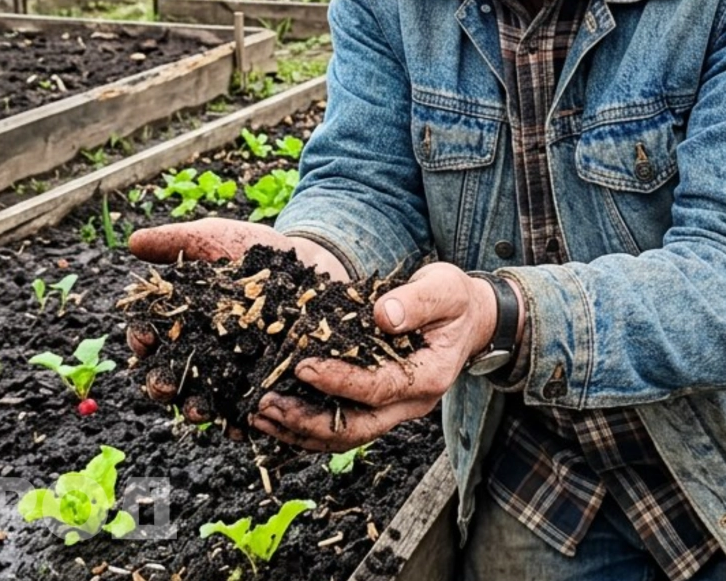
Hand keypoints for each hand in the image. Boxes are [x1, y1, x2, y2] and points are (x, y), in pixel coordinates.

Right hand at [126, 218, 347, 421]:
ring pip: (205, 400)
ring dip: (197, 410)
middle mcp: (200, 354)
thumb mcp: (215, 239)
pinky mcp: (262, 388)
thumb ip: (176, 242)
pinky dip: (241, 424)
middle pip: (171, 376)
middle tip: (164, 387)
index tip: (142, 337)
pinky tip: (240, 429)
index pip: (150, 336)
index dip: (141, 339)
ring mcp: (230, 375)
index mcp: (180, 321)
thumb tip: (134, 242)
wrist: (312, 264)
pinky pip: (247, 413)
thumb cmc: (255, 250)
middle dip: (163, 385)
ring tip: (199, 412)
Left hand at [249, 262, 503, 451]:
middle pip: (355, 428)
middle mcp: (409, 404)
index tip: (302, 366)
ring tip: (258, 416)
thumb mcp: (443, 289)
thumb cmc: (454, 300)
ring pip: (342, 437)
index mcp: (427, 377)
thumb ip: (417, 301)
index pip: (378, 388)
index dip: (339, 380)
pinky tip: (272, 418)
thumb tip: (384, 315)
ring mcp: (392, 411)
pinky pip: (337, 428)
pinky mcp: (375, 407)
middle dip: (306, 420)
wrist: (467, 320)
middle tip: (265, 404)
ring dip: (298, 431)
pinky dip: (303, 428)